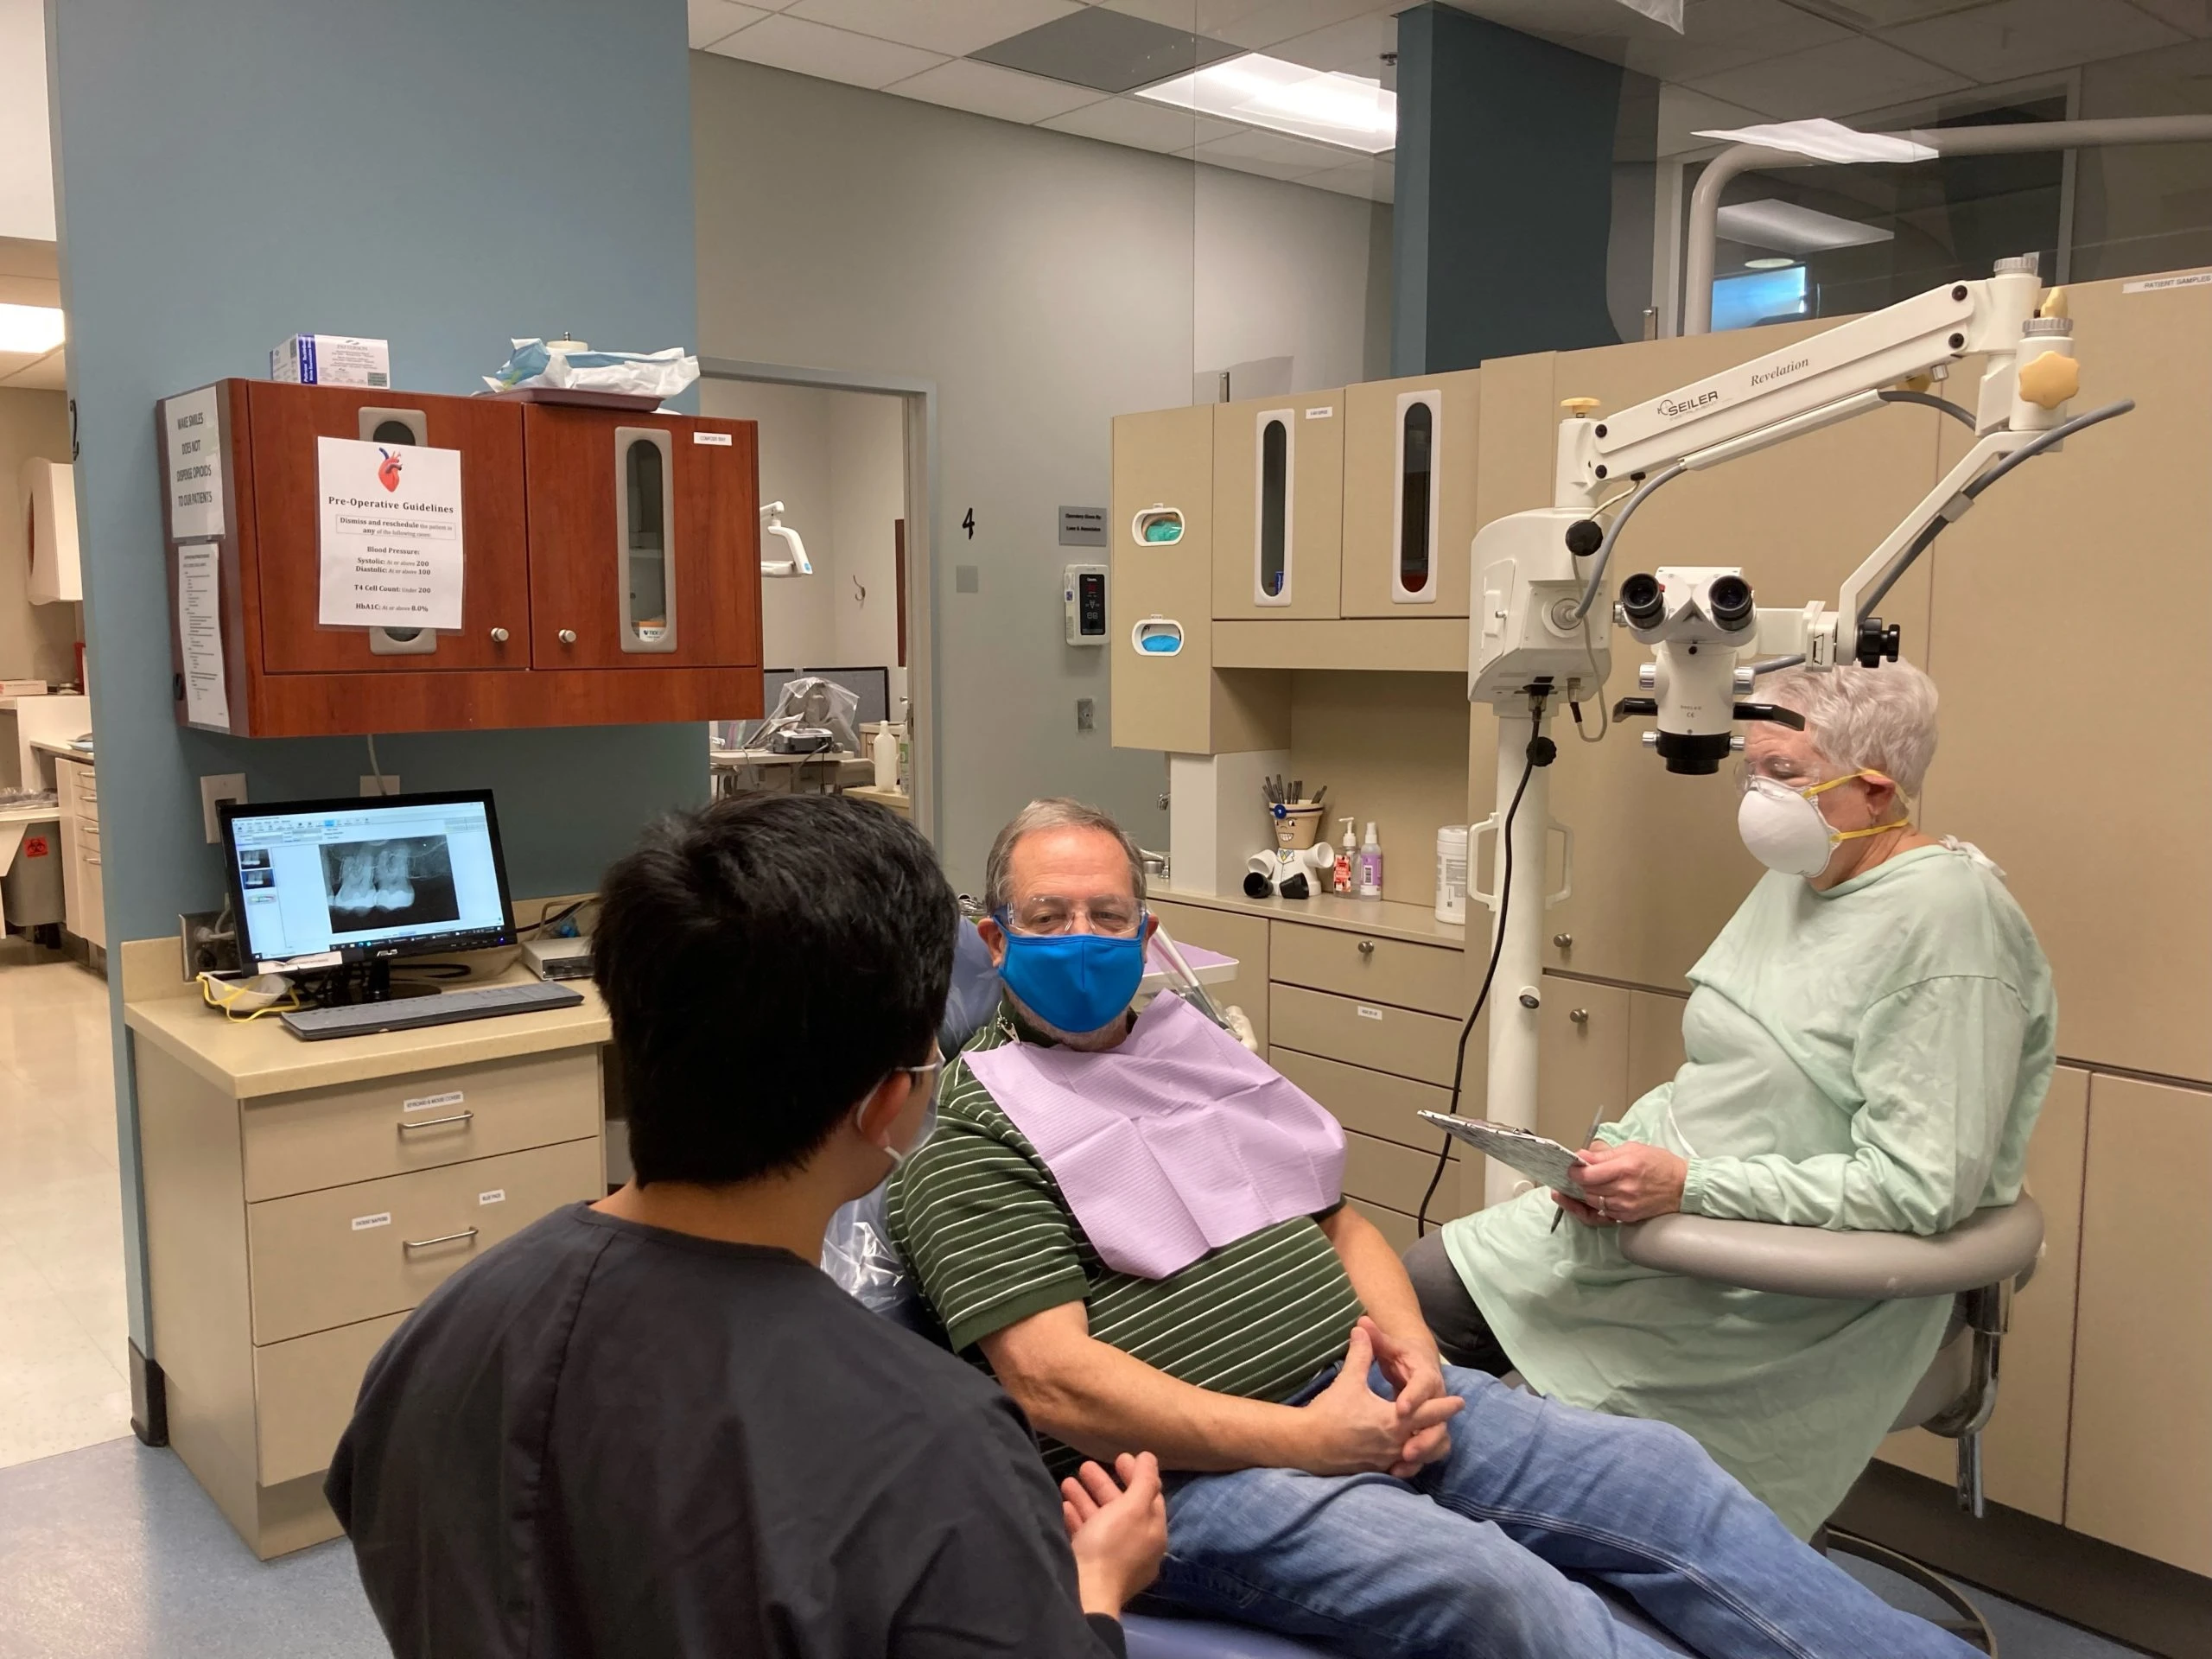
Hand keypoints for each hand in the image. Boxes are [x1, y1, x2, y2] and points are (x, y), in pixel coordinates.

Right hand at [1062, 1452, 1167, 1618]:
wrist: (1084, 1592)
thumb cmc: (1111, 1546)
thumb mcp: (1132, 1508)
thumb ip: (1143, 1481)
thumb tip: (1149, 1458)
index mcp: (1153, 1533)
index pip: (1149, 1497)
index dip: (1136, 1474)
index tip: (1120, 1457)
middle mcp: (1135, 1546)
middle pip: (1121, 1508)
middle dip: (1104, 1485)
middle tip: (1085, 1466)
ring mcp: (1112, 1558)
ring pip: (1100, 1521)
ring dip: (1085, 1499)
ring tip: (1067, 1481)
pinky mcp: (1091, 1566)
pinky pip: (1085, 1536)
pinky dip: (1076, 1519)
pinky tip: (1063, 1506)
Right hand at [1293, 1324, 1462, 1478]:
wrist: (1308, 1443)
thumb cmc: (1330, 1412)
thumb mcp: (1348, 1380)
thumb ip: (1361, 1355)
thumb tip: (1362, 1328)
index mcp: (1394, 1420)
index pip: (1429, 1413)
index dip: (1445, 1406)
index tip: (1459, 1401)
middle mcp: (1396, 1443)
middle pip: (1430, 1436)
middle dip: (1442, 1425)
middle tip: (1452, 1415)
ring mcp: (1387, 1460)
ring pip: (1419, 1456)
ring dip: (1427, 1445)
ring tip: (1432, 1434)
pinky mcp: (1376, 1470)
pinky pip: (1402, 1466)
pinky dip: (1410, 1459)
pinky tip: (1407, 1452)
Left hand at [1567, 1140, 1687, 1224]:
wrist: (1683, 1186)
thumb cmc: (1659, 1163)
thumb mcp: (1632, 1149)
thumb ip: (1604, 1154)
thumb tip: (1580, 1155)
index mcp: (1624, 1168)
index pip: (1588, 1175)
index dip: (1575, 1171)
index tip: (1572, 1167)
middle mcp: (1624, 1189)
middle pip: (1587, 1189)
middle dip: (1579, 1181)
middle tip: (1578, 1174)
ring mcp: (1626, 1206)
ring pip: (1593, 1202)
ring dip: (1587, 1193)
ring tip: (1590, 1184)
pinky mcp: (1628, 1217)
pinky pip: (1604, 1211)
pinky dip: (1599, 1204)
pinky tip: (1602, 1195)